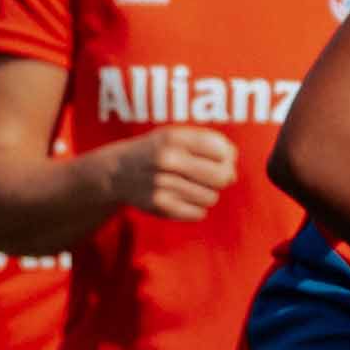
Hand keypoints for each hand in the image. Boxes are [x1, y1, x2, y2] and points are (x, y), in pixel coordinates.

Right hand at [95, 127, 238, 221]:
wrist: (116, 172)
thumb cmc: (159, 151)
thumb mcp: (180, 136)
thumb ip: (212, 144)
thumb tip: (233, 169)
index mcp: (174, 138)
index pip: (223, 151)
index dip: (226, 157)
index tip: (216, 159)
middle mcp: (166, 159)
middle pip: (222, 176)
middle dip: (222, 178)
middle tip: (210, 177)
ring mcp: (161, 183)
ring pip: (212, 197)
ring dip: (206, 194)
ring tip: (189, 186)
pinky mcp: (159, 205)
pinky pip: (199, 213)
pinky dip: (195, 208)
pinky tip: (181, 199)